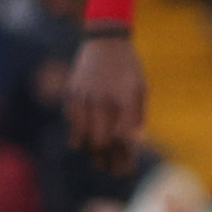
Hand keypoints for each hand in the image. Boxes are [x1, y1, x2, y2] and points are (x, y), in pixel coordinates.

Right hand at [67, 33, 146, 168]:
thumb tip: (136, 142)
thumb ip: (137, 116)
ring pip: (83, 134)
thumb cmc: (128, 67)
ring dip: (92, 151)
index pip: (123, 137)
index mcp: (125, 98)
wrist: (105, 41)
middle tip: (113, 170)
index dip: (125, 156)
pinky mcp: (71, 93)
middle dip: (107, 159)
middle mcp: (103, 99)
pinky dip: (77, 134)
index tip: (127, 169)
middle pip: (101, 141)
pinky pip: (72, 121)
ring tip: (99, 162)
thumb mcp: (140, 88)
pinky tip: (84, 143)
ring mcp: (84, 96)